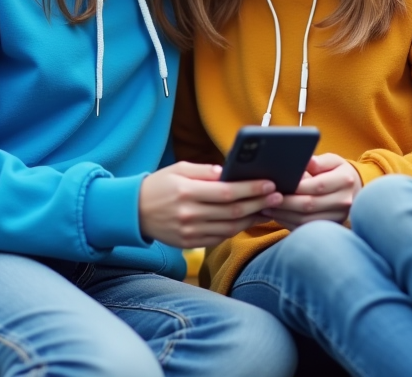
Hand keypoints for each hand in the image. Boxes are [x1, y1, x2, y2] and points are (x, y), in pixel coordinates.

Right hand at [139, 161, 282, 248]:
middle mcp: (189, 214)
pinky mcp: (190, 243)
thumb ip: (205, 171)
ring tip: (268, 208)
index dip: (251, 189)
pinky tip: (248, 220)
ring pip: (229, 227)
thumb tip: (229, 172)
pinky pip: (219, 237)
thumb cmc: (160, 185)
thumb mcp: (179, 169)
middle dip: (258, 203)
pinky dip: (236, 229)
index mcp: (187, 191)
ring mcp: (190, 231)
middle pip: (232, 211)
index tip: (269, 184)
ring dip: (252, 218)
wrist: (134, 211)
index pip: (227, 192)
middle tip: (278, 196)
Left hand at [264, 153, 361, 230]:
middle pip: (310, 205)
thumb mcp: (332, 160)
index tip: (278, 185)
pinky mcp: (330, 227)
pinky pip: (306, 228)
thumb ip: (318, 161)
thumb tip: (305, 163)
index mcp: (344, 181)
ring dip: (284, 215)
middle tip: (266, 199)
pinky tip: (277, 216)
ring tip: (267, 208)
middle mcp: (343, 201)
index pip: (317, 185)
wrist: (355, 191)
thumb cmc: (339, 172)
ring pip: (306, 220)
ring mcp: (338, 217)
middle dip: (285, 203)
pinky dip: (289, 223)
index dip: (296, 187)